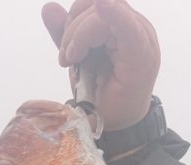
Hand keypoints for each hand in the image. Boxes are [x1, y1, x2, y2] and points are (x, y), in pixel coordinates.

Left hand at [42, 0, 160, 130]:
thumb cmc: (101, 93)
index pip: (93, 3)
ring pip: (103, 11)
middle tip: (67, 58)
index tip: (66, 49)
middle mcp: (133, 24)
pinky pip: (125, 23)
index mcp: (120, 23)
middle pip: (95, 4)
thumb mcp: (79, 60)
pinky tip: (100, 12)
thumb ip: (67, 34)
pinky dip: (109, 15)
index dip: (74, 17)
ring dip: (80, 35)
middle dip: (72, 29)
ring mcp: (141, 35)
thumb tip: (48, 8)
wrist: (117, 125)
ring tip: (74, 62)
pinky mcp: (141, 52)